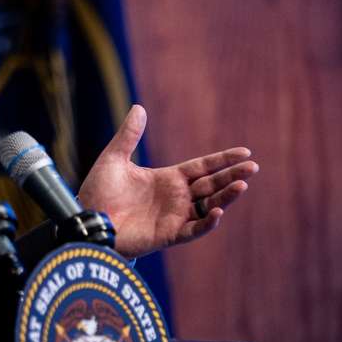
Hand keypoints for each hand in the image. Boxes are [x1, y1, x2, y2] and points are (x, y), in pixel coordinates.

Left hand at [76, 105, 257, 257]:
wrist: (87, 219)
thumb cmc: (99, 191)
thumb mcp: (114, 158)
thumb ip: (128, 136)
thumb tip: (139, 107)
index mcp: (168, 178)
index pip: (202, 167)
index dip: (222, 160)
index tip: (245, 152)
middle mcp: (176, 197)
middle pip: (211, 185)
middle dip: (232, 176)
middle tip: (253, 167)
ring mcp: (174, 216)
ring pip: (208, 206)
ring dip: (226, 197)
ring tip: (242, 185)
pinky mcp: (167, 234)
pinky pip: (193, 229)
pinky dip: (207, 222)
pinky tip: (217, 211)